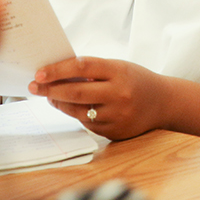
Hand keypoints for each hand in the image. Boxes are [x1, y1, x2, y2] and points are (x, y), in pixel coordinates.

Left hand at [29, 56, 168, 140]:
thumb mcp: (118, 67)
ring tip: (50, 97)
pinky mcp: (115, 132)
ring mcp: (117, 116)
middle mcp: (119, 94)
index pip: (81, 68)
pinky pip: (88, 124)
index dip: (57, 70)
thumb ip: (92, 71)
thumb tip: (57, 74)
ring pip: (78, 112)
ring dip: (59, 104)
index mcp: (119, 71)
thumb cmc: (136, 80)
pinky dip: (77, 115)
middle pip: (75, 93)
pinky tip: (73, 108)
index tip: (39, 73)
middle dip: (50, 90)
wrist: (164, 102)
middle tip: (34, 87)